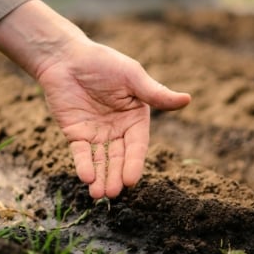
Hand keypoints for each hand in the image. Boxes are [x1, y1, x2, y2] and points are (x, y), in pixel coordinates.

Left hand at [0, 0, 190, 198]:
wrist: (66, 58)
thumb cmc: (102, 63)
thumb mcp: (131, 77)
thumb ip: (155, 93)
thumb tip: (188, 99)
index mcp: (135, 118)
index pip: (137, 145)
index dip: (134, 163)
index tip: (130, 180)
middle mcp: (117, 129)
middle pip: (119, 158)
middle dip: (116, 175)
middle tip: (113, 192)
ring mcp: (96, 133)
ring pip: (101, 160)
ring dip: (100, 177)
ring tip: (99, 195)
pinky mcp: (76, 134)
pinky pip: (81, 153)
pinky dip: (83, 165)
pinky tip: (86, 177)